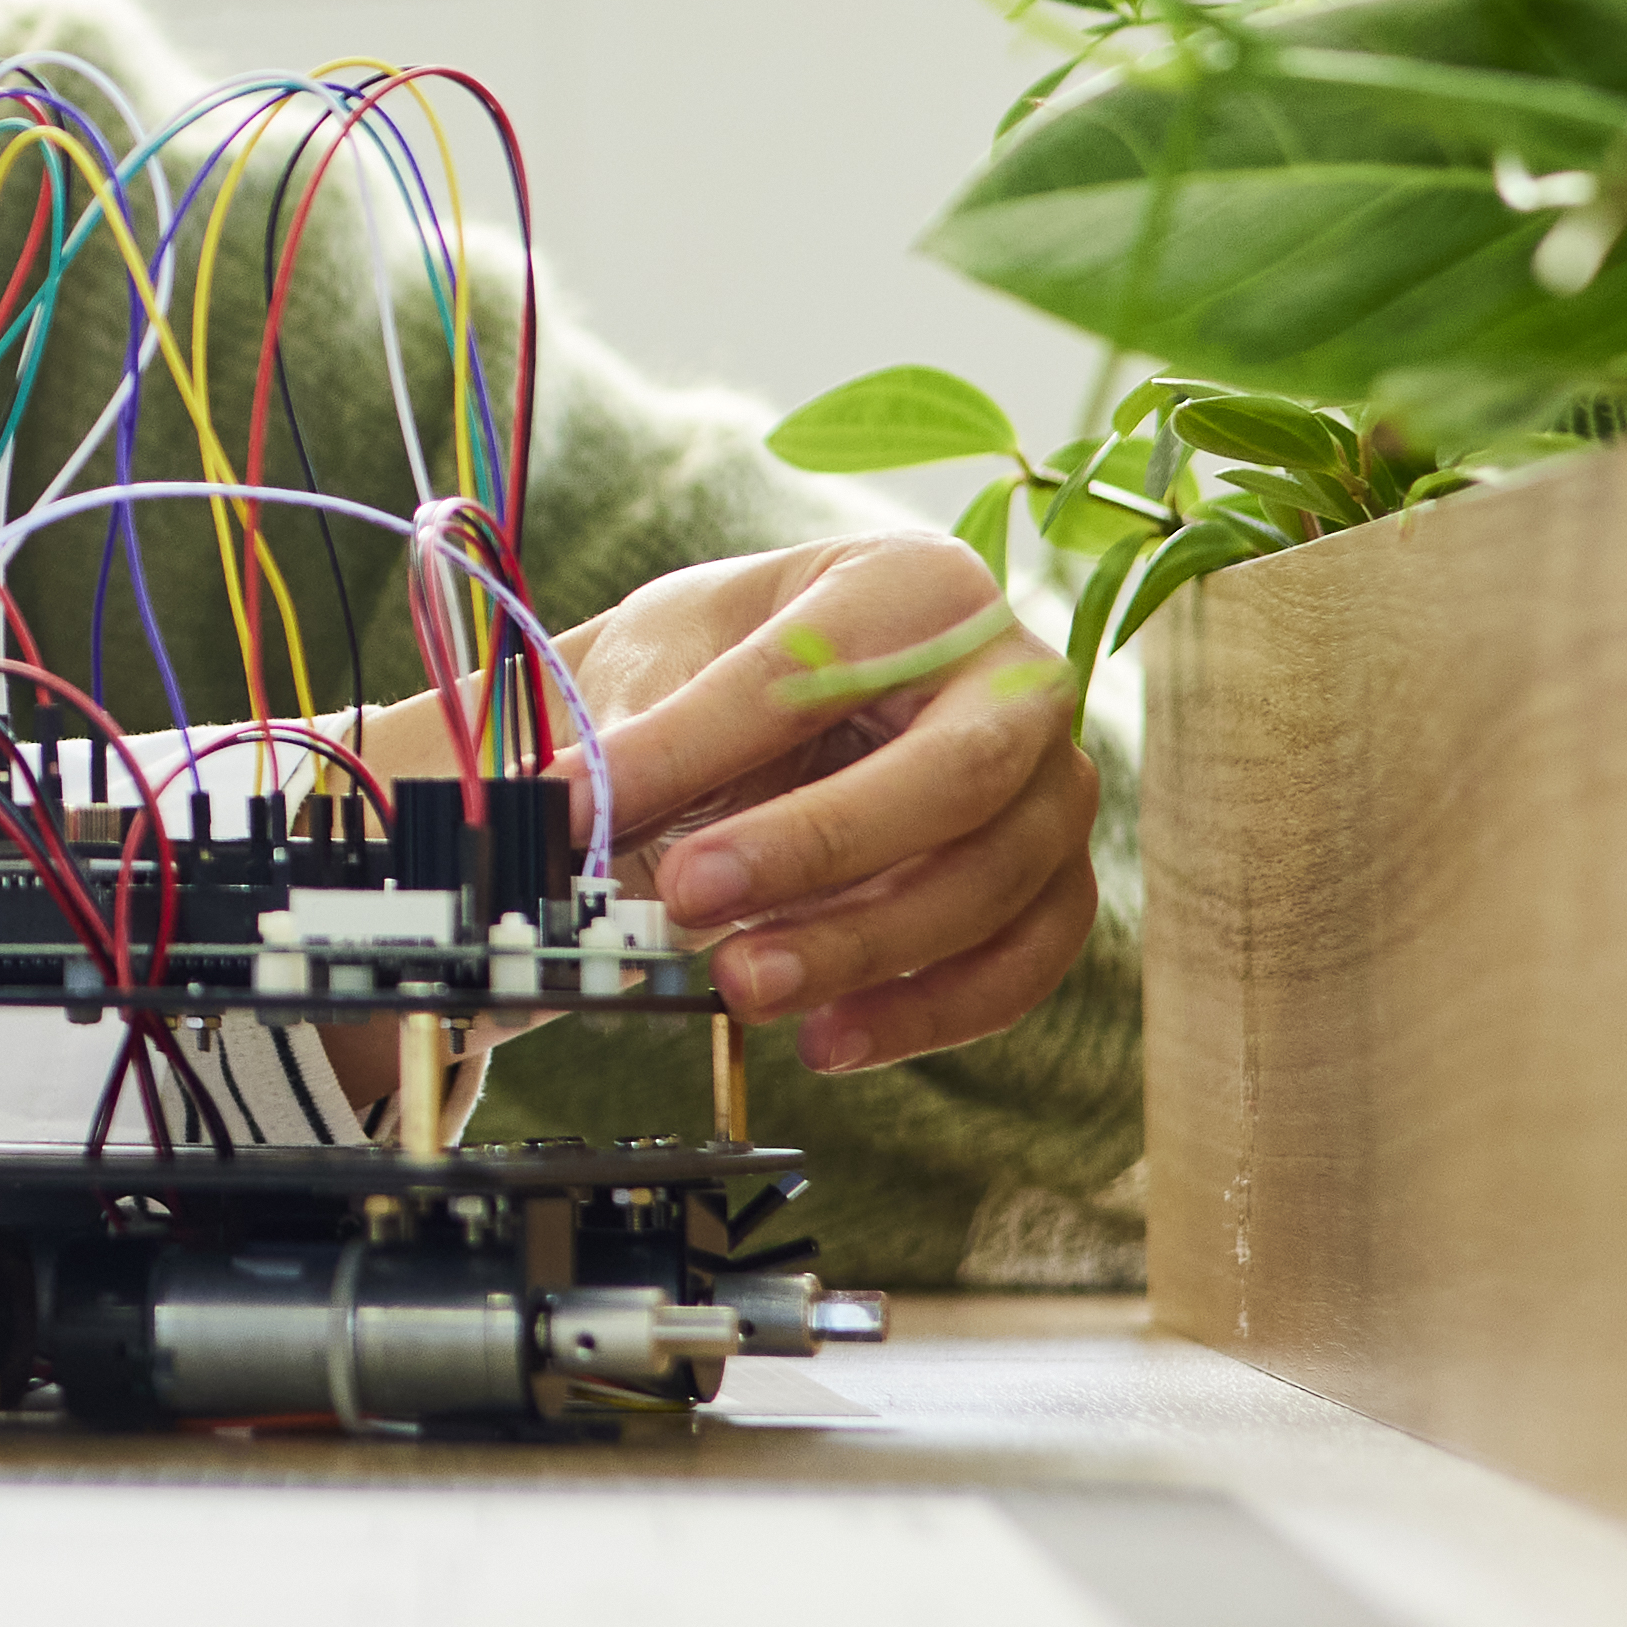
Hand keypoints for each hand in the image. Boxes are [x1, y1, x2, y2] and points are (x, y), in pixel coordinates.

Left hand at [528, 530, 1096, 1077]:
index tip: (577, 805)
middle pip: (952, 774)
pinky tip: (826, 1040)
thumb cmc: (731, 661)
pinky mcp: (1059, 882)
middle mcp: (1016, 677)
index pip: (808, 673)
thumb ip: (636, 732)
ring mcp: (1058, 785)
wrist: (789, 708)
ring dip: (861, 948)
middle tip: (685, 897)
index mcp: (914, 586)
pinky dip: (926, 1013)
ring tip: (740, 987)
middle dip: (814, 847)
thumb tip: (567, 813)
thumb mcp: (670, 656)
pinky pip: (1020, 962)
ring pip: (991, 881)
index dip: (688, 745)